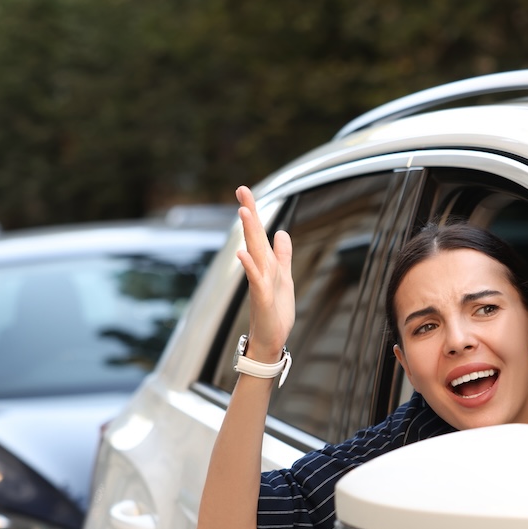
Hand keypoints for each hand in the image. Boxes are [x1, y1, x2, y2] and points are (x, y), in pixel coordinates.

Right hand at [235, 185, 293, 361]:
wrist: (271, 339)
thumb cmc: (276, 311)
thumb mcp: (285, 277)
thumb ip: (282, 255)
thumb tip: (282, 233)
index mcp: (267, 263)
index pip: (259, 232)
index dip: (254, 211)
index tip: (245, 190)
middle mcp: (261, 269)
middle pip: (255, 236)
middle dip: (250, 213)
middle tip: (242, 189)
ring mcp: (260, 282)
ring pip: (255, 253)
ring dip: (249, 233)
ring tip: (244, 212)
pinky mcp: (262, 298)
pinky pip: (255, 279)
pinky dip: (249, 267)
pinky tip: (242, 254)